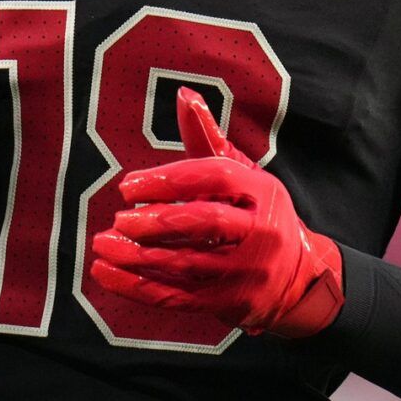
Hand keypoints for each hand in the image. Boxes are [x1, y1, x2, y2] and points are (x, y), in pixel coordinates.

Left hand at [88, 87, 343, 337]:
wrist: (298, 279)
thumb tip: (184, 95)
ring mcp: (245, 273)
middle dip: (158, 221)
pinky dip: (136, 287)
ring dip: (138, 257)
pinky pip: (176, 297)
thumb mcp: (243, 175)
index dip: (170, 179)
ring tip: (102, 244)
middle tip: (119, 219)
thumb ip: (208, 139)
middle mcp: (259, 233)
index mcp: (262, 193)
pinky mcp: (227, 304)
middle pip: (205, 224)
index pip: (215, 177)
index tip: (128, 185)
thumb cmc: (257, 214)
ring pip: (186, 265)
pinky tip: (105, 273)